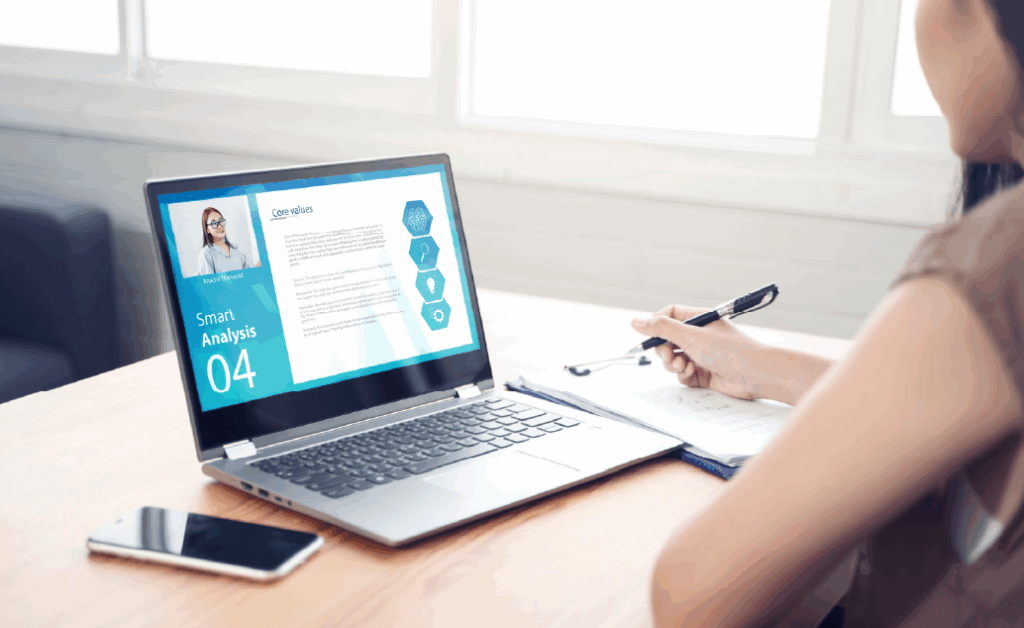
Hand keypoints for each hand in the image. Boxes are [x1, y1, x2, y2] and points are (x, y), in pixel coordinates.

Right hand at [631, 304, 769, 400]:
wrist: (754, 375)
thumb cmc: (730, 350)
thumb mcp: (690, 335)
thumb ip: (661, 329)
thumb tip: (636, 321)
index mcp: (698, 319)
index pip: (669, 316)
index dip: (656, 325)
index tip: (649, 335)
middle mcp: (699, 336)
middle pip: (667, 340)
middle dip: (664, 350)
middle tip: (669, 356)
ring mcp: (701, 355)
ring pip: (673, 359)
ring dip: (673, 364)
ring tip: (684, 366)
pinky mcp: (704, 373)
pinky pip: (683, 374)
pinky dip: (683, 375)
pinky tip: (693, 374)